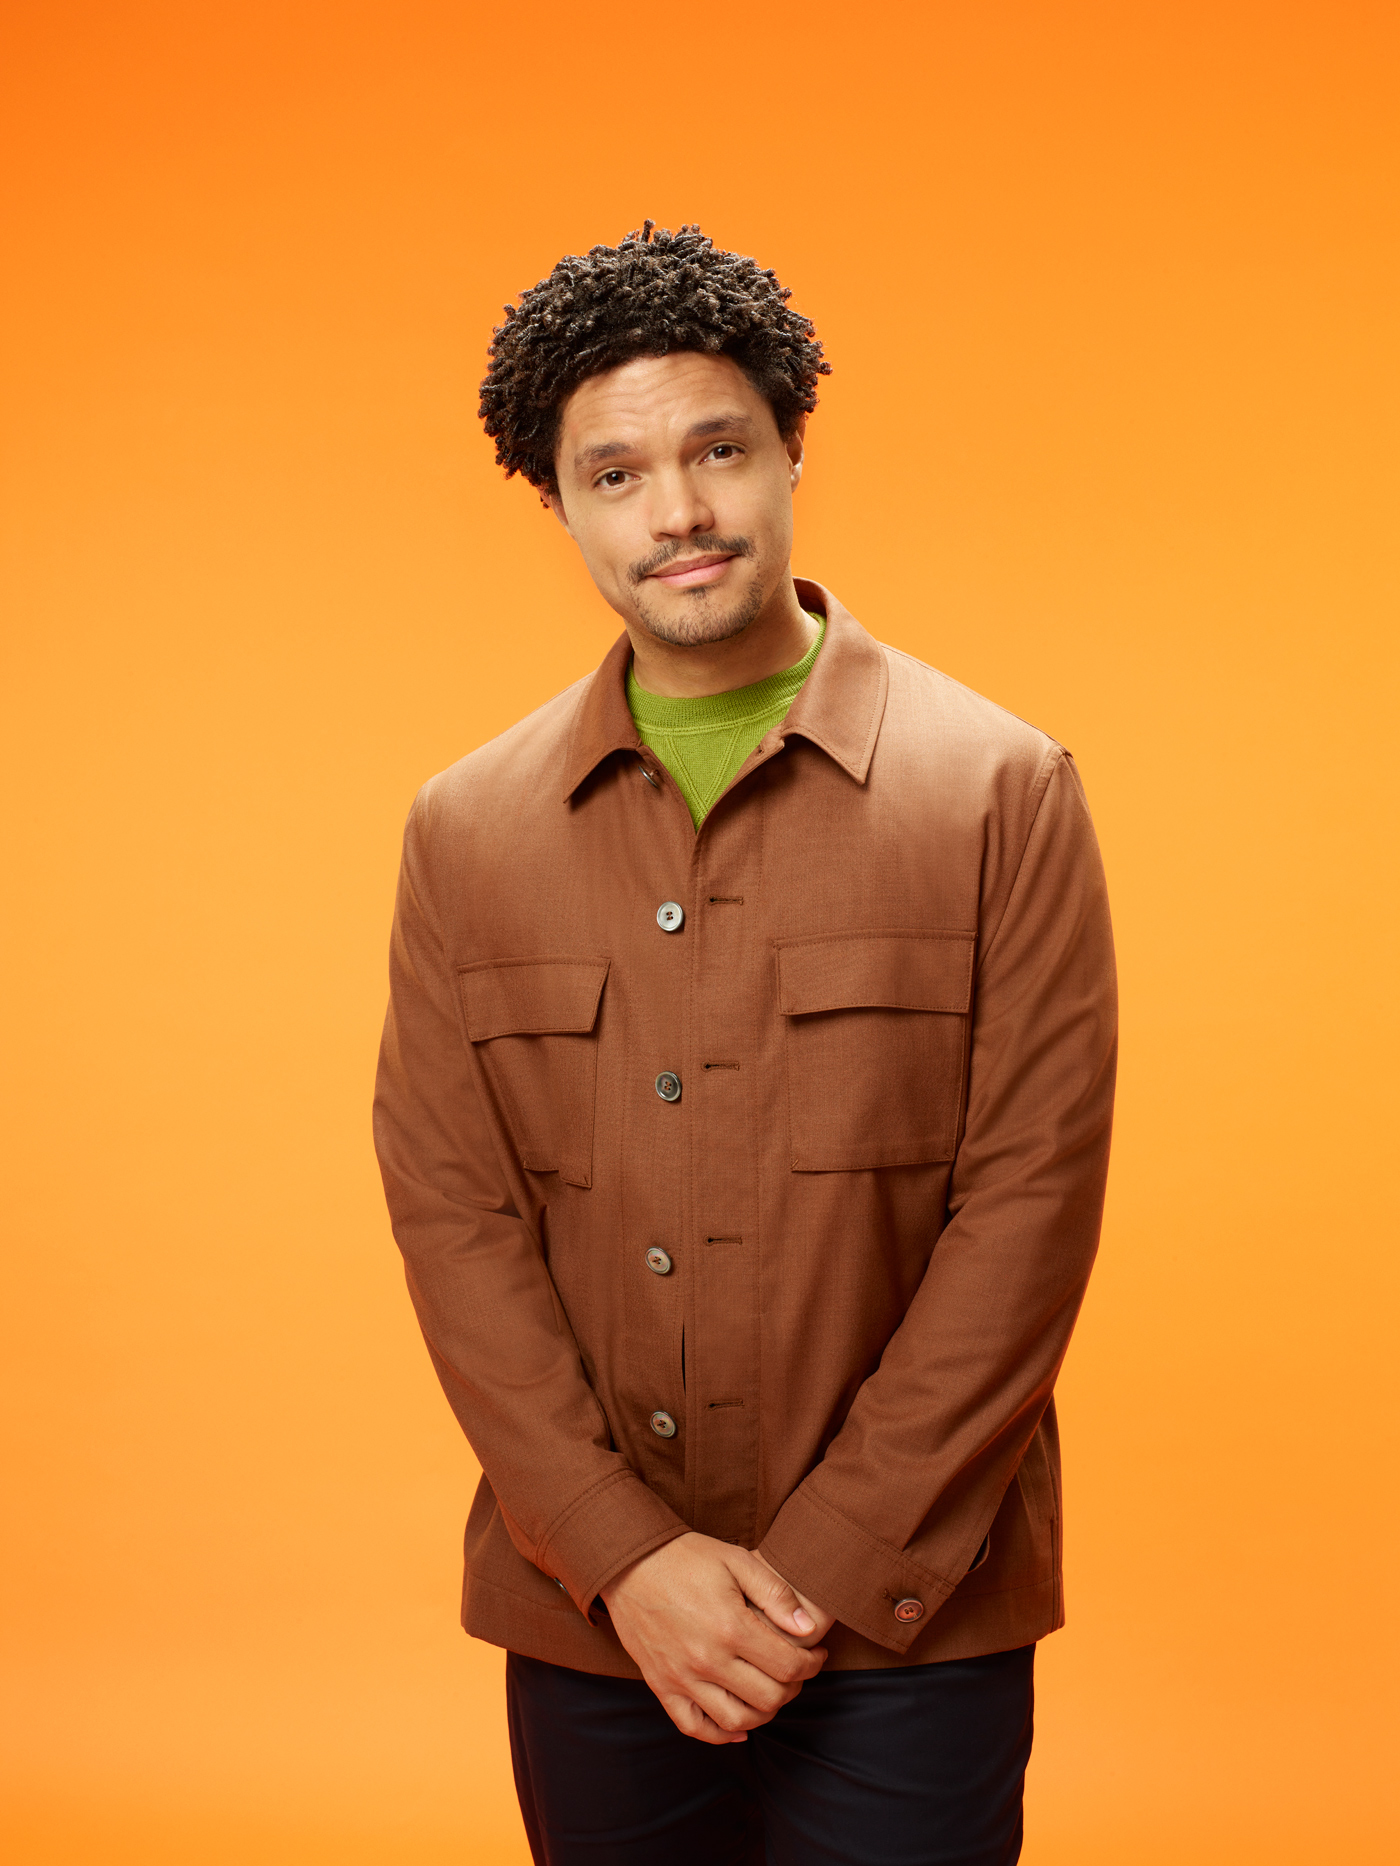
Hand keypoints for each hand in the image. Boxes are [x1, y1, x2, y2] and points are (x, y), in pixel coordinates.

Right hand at [599, 1531, 828, 1744]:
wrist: (629, 1562)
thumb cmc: (686, 1557)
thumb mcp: (737, 1560)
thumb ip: (776, 1594)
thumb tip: (808, 1629)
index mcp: (730, 1627)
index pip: (788, 1666)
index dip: (812, 1664)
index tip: (816, 1654)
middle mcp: (707, 1660)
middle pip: (768, 1697)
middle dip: (793, 1687)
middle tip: (797, 1670)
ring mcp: (681, 1677)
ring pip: (736, 1720)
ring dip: (764, 1713)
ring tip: (771, 1692)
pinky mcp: (661, 1685)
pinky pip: (693, 1726)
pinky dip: (720, 1735)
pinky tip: (739, 1726)